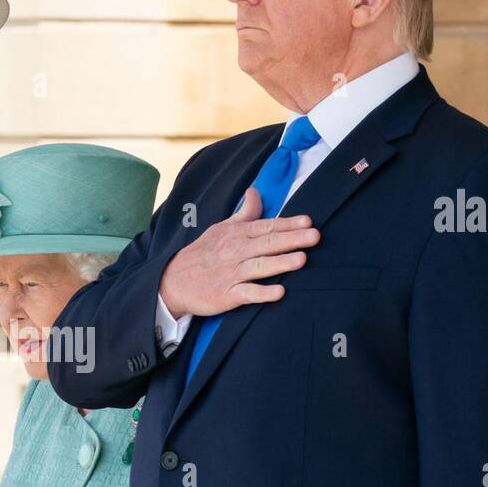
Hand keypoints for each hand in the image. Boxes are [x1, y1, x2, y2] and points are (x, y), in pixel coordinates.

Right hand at [158, 188, 319, 317]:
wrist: (173, 281)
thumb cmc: (203, 254)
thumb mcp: (221, 229)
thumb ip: (244, 213)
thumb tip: (256, 192)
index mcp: (236, 234)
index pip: (266, 226)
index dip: (288, 224)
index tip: (308, 221)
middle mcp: (235, 252)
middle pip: (267, 243)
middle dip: (292, 239)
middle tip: (314, 236)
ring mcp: (231, 273)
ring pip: (259, 266)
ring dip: (281, 262)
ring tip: (302, 259)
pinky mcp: (226, 294)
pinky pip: (247, 293)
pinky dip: (262, 293)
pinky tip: (279, 292)